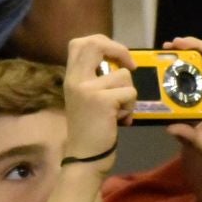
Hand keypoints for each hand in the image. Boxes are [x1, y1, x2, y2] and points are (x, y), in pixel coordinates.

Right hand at [62, 34, 136, 173]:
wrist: (85, 159)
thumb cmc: (89, 130)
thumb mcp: (85, 99)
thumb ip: (94, 78)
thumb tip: (117, 60)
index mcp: (71, 78)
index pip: (80, 42)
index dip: (103, 42)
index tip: (117, 57)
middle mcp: (76, 80)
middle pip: (96, 44)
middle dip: (120, 51)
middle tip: (131, 67)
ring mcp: (88, 90)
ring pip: (124, 75)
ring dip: (129, 94)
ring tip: (119, 112)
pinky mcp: (103, 101)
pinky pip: (130, 93)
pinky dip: (131, 108)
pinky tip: (121, 121)